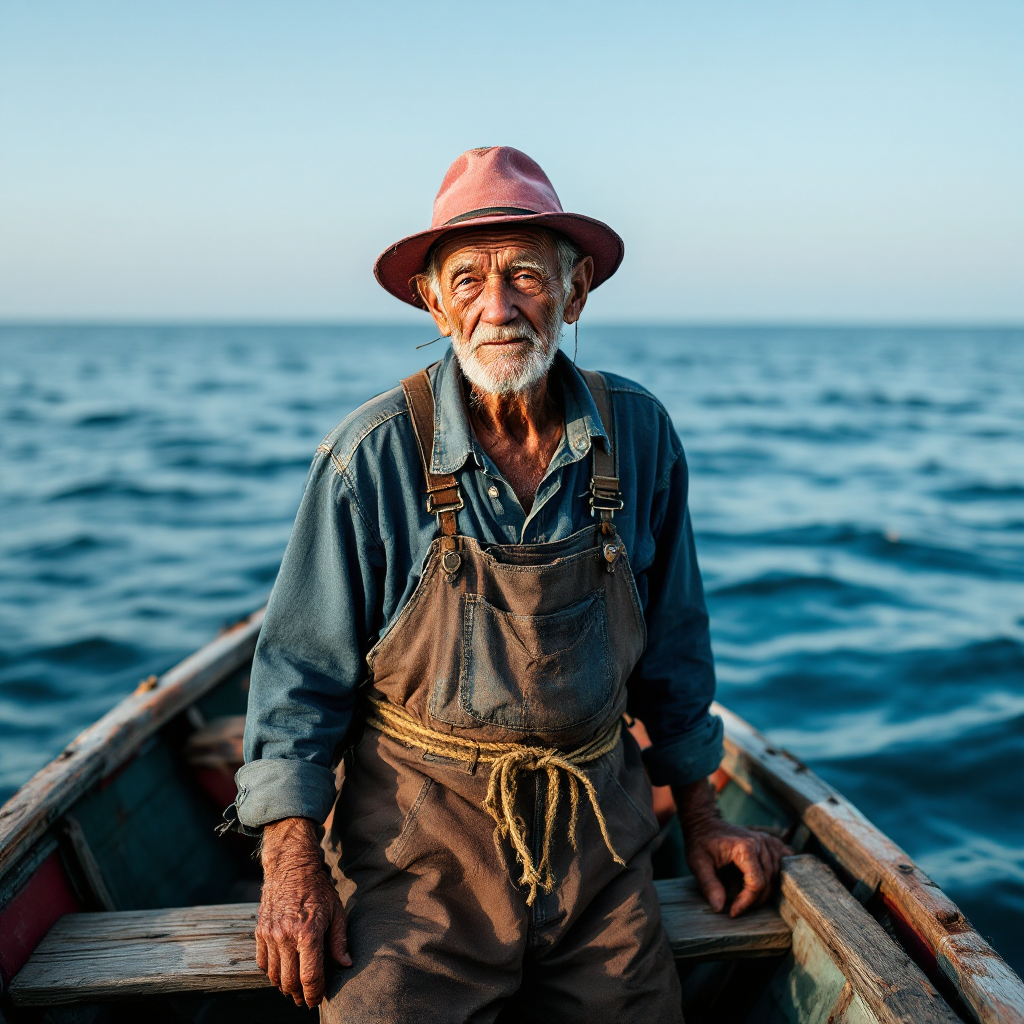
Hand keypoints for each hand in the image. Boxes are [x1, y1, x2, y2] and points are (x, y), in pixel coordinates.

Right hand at [256, 817, 350, 1006]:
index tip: (317, 1000)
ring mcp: (270, 934)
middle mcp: (286, 936)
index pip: (310, 977)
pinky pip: (262, 962)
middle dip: (299, 995)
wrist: (291, 865)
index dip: (314, 994)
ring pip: (274, 975)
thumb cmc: (318, 887)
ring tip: (294, 988)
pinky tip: (281, 972)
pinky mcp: (260, 931)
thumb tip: (345, 964)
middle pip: (289, 981)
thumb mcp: (336, 910)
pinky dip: (271, 973)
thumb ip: (339, 940)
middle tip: (306, 998)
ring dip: (284, 986)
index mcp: (308, 933)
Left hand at [674, 780, 791, 917]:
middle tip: (739, 908)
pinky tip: (774, 879)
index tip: (733, 912)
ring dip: (765, 890)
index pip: (756, 884)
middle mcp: (760, 843)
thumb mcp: (698, 863)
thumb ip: (709, 884)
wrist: (704, 823)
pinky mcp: (766, 840)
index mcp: (745, 848)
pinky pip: (783, 856)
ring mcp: (765, 840)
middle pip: (768, 881)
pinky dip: (782, 869)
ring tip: (748, 898)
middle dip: (755, 900)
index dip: (746, 902)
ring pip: (776, 873)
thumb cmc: (700, 842)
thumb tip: (719, 908)